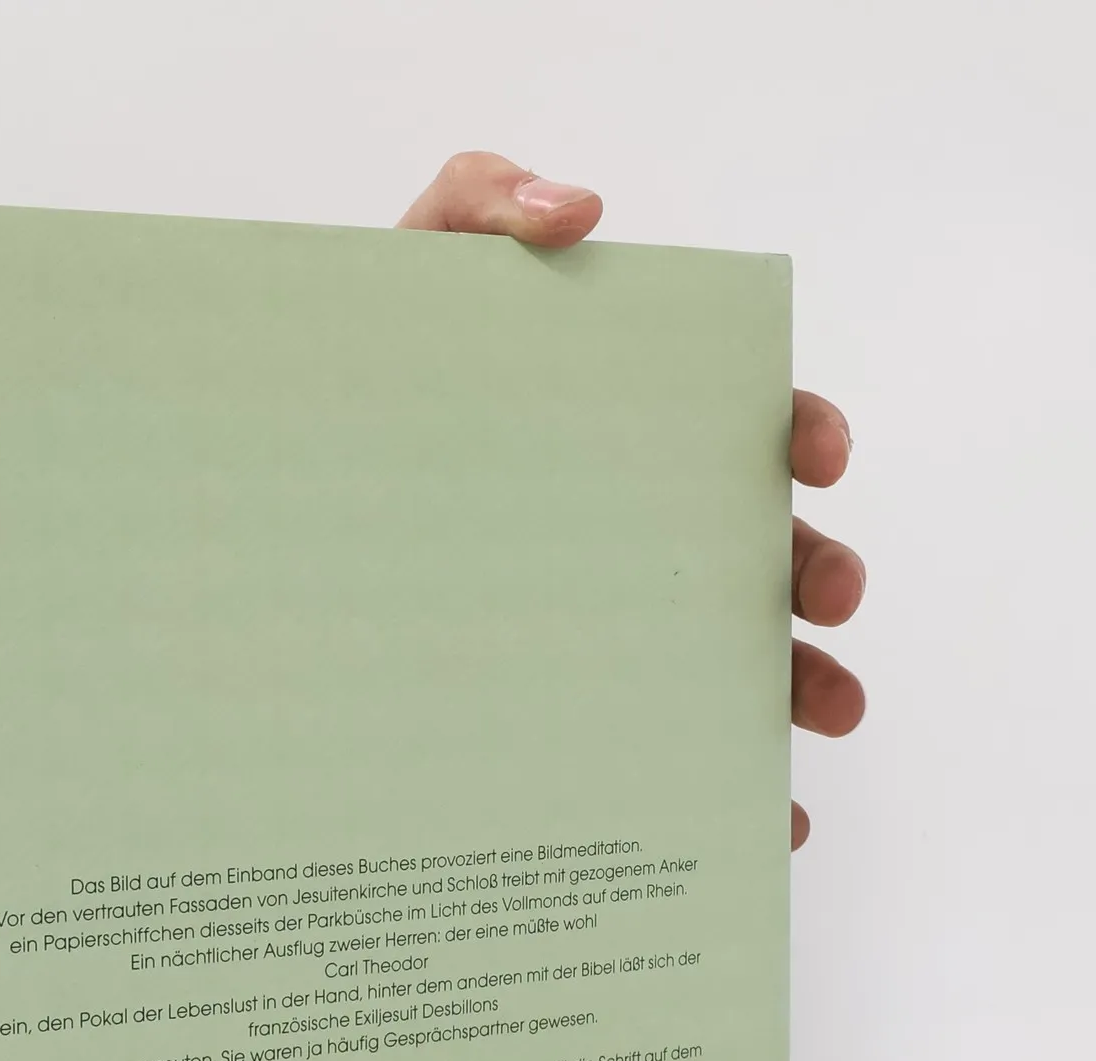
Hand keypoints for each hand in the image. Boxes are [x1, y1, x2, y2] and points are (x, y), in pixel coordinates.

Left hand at [398, 152, 865, 849]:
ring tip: (824, 714)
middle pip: (757, 549)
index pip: (738, 421)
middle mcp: (631, 531)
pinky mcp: (566, 712)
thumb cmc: (358, 392)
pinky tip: (763, 822)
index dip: (796, 429)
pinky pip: (664, 756)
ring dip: (799, 688)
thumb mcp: (406, 277)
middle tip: (825, 593)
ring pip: (733, 661)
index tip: (813, 455)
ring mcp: (605, 627)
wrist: (270, 499)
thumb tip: (582, 206)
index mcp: (619, 434)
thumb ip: (482, 205)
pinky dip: (730, 791)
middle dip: (814, 570)